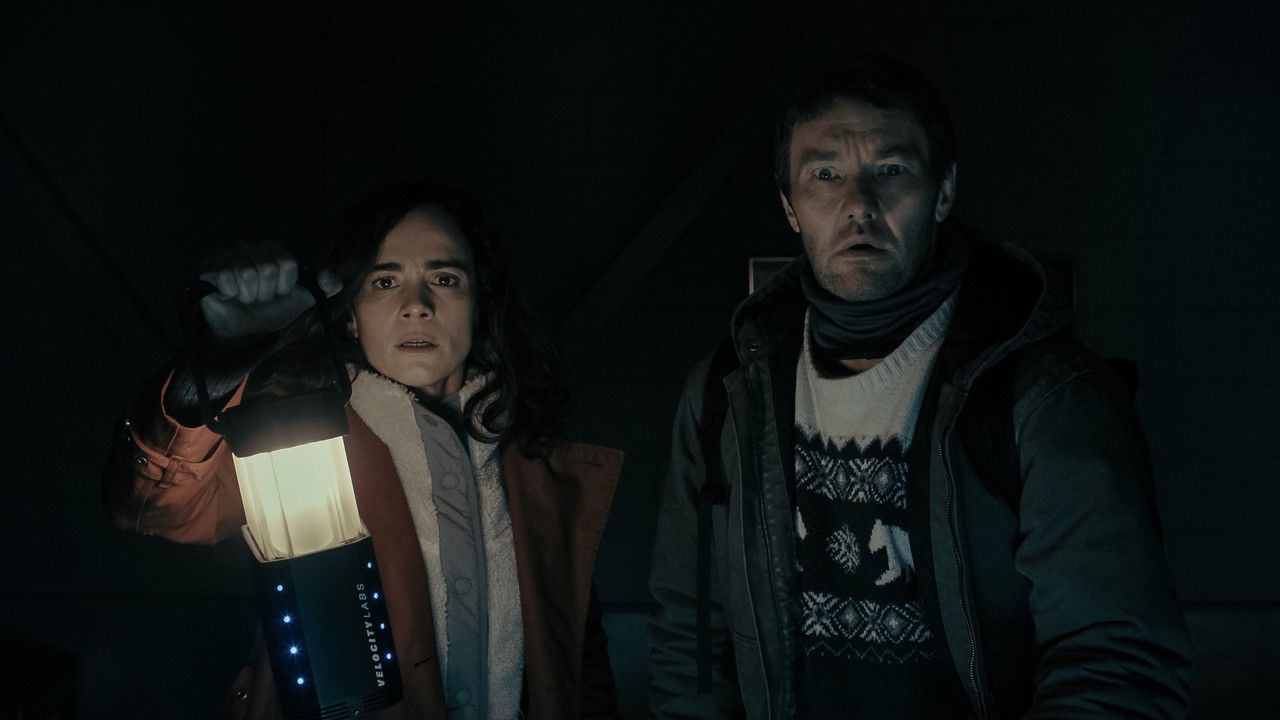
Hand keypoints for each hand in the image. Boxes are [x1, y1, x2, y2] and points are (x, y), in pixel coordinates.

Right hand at [197, 241, 341, 342]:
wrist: (244, 332)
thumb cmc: (272, 311)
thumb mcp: (304, 299)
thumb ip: (325, 286)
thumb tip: (328, 276)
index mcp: (272, 250)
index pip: (286, 263)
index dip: (284, 286)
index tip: (277, 294)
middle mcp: (249, 246)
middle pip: (267, 267)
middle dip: (265, 292)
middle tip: (258, 298)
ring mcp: (227, 254)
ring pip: (247, 272)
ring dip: (248, 295)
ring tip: (244, 298)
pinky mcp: (208, 266)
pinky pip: (226, 276)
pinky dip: (230, 293)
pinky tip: (228, 295)